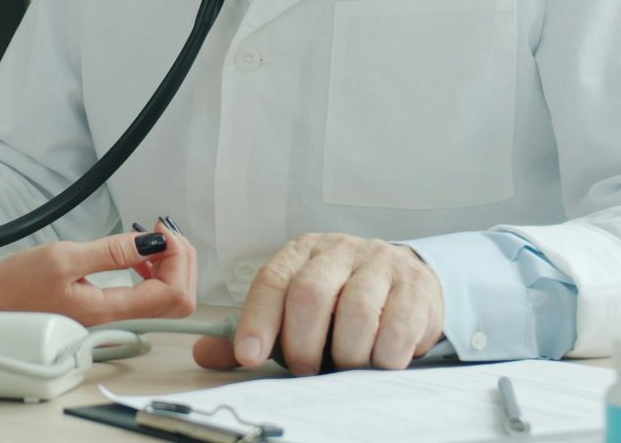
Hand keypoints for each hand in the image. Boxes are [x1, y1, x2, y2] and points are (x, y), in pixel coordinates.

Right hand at [0, 223, 197, 326]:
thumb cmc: (14, 286)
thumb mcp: (63, 258)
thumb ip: (111, 252)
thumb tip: (153, 243)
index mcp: (109, 311)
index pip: (172, 293)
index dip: (178, 258)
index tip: (161, 231)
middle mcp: (118, 321)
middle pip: (179, 300)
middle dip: (182, 260)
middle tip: (163, 231)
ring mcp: (114, 320)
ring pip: (167, 300)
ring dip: (170, 265)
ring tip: (150, 239)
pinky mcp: (108, 314)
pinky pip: (147, 298)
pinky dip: (154, 272)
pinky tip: (136, 255)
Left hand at [193, 233, 444, 373]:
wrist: (407, 279)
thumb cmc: (341, 300)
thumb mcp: (296, 309)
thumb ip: (256, 332)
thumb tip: (204, 355)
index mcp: (301, 253)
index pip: (272, 281)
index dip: (258, 321)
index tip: (250, 356)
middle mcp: (338, 250)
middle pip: (310, 294)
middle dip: (302, 344)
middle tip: (304, 370)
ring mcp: (379, 263)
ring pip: (356, 311)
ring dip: (346, 354)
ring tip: (345, 367)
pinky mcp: (415, 285)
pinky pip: (397, 326)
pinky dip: (384, 354)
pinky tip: (379, 361)